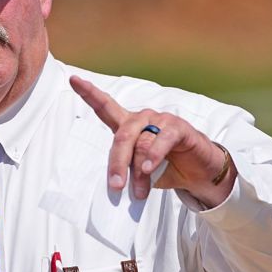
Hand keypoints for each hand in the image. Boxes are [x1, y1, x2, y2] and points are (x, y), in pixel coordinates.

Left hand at [70, 76, 233, 205]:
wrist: (198, 173)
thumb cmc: (166, 169)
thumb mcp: (142, 172)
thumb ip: (130, 169)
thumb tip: (119, 182)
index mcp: (129, 126)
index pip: (105, 107)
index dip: (89, 93)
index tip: (73, 79)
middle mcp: (142, 118)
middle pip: (122, 136)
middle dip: (117, 163)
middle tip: (116, 186)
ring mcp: (161, 120)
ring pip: (141, 143)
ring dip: (139, 171)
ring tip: (140, 192)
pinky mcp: (178, 128)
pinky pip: (162, 140)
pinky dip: (154, 156)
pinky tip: (149, 168)